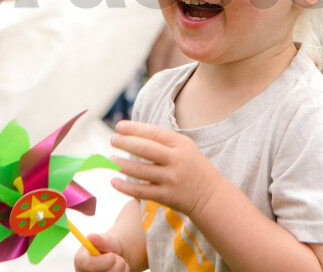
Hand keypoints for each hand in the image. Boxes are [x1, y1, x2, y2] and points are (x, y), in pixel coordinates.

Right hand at [73, 233, 130, 271]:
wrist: (117, 259)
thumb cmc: (109, 248)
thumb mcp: (107, 240)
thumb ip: (100, 240)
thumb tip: (90, 237)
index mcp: (80, 261)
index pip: (86, 264)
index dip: (100, 262)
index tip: (112, 257)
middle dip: (115, 265)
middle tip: (117, 257)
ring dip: (121, 269)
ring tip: (119, 263)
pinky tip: (120, 271)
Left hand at [110, 121, 224, 218]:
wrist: (210, 195)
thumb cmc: (192, 167)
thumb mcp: (185, 147)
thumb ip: (163, 140)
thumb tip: (133, 133)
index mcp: (181, 144)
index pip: (154, 132)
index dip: (135, 128)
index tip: (119, 126)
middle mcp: (176, 160)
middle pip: (145, 149)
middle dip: (125, 142)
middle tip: (112, 139)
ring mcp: (171, 179)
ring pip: (140, 170)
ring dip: (121, 164)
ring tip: (111, 159)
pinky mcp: (166, 196)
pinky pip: (140, 191)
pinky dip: (125, 186)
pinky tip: (114, 181)